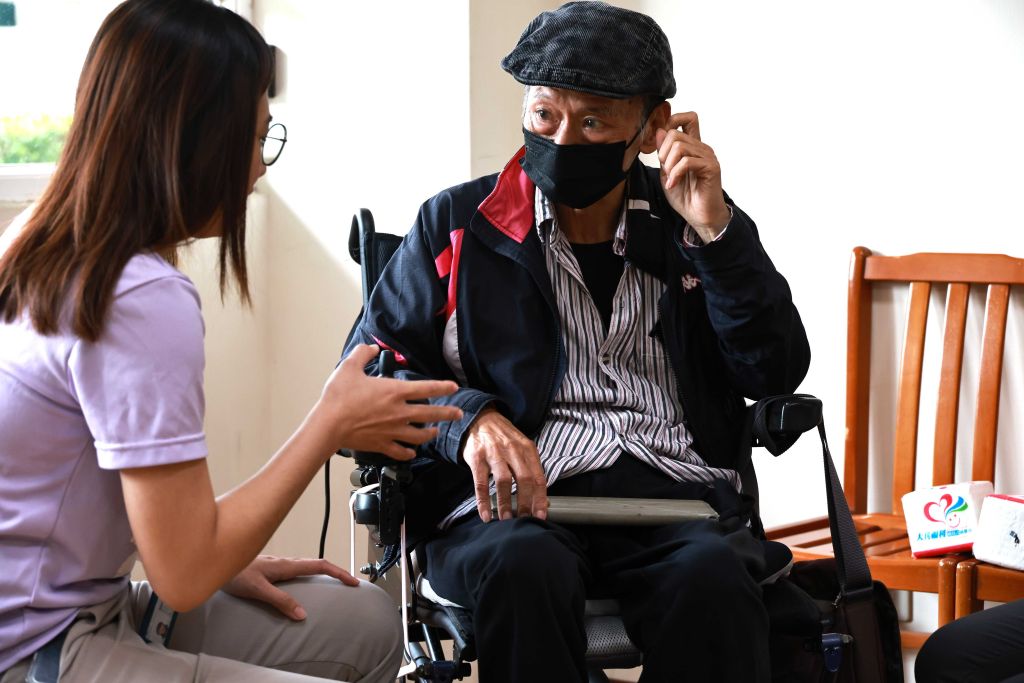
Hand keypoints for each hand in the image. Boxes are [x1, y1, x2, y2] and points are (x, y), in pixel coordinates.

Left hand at [222, 555, 359, 620]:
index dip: (338, 573)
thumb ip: (280, 601)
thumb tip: (302, 614)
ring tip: (332, 581)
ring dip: (323, 571)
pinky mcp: (269, 567)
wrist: (214, 560)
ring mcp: (277, 564)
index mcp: (285, 565)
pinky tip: (301, 582)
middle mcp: (284, 562)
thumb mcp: (258, 590)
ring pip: (306, 565)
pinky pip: (296, 569)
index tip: (352, 581)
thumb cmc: (233, 573)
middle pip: (317, 563)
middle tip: (349, 582)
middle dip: (336, 572)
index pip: (320, 565)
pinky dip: (308, 573)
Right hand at [317, 344, 462, 459]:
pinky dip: (409, 453)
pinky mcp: (382, 444)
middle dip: (448, 414)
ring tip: (435, 431)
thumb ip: (363, 354)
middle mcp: (398, 412)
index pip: (426, 388)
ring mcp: (392, 431)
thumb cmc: (339, 397)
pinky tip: (412, 452)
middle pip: (431, 414)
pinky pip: (401, 451)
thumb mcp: (349, 367)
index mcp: (394, 392)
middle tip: (458, 414)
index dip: (443, 387)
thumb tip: (371, 348)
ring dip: (430, 433)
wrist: (329, 425)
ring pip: (420, 435)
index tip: (453, 387)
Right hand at [462, 408, 547, 521]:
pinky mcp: (477, 457)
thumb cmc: (504, 438)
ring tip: (506, 518)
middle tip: (524, 519)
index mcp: (527, 449)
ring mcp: (494, 453)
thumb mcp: (521, 448)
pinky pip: (480, 483)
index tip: (541, 515)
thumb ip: (531, 470)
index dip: (541, 498)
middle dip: (525, 502)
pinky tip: (486, 514)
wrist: (481, 418)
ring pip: (503, 481)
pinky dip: (483, 501)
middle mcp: (512, 450)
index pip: (538, 477)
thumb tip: (543, 499)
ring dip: (506, 502)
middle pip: (524, 479)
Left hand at [655, 112, 731, 242]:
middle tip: (665, 170)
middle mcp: (701, 148)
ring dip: (669, 165)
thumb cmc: (686, 197)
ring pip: (680, 146)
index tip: (661, 144)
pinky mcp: (711, 167)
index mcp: (692, 147)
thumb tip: (660, 131)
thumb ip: (664, 153)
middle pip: (675, 133)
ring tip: (671, 179)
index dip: (672, 121)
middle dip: (663, 152)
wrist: (699, 217)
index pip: (688, 118)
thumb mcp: (667, 172)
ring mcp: (707, 156)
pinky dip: (675, 174)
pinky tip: (674, 184)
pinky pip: (687, 162)